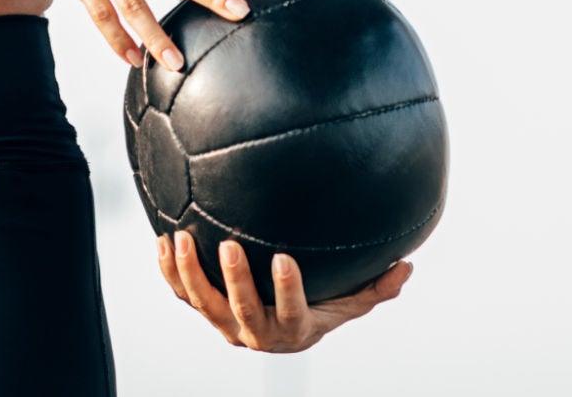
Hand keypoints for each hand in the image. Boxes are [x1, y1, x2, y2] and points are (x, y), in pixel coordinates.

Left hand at [155, 228, 412, 352]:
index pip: (291, 312)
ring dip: (191, 272)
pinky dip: (169, 271)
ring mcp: (225, 323)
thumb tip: (407, 266)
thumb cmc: (318, 308)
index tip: (286, 258)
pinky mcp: (204, 311)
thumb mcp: (348, 304)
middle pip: (241, 310)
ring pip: (203, 305)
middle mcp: (255, 332)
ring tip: (183, 238)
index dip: (288, 290)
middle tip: (230, 245)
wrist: (278, 330)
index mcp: (292, 329)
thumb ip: (375, 289)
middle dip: (234, 280)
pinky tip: (164, 241)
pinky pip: (181, 295)